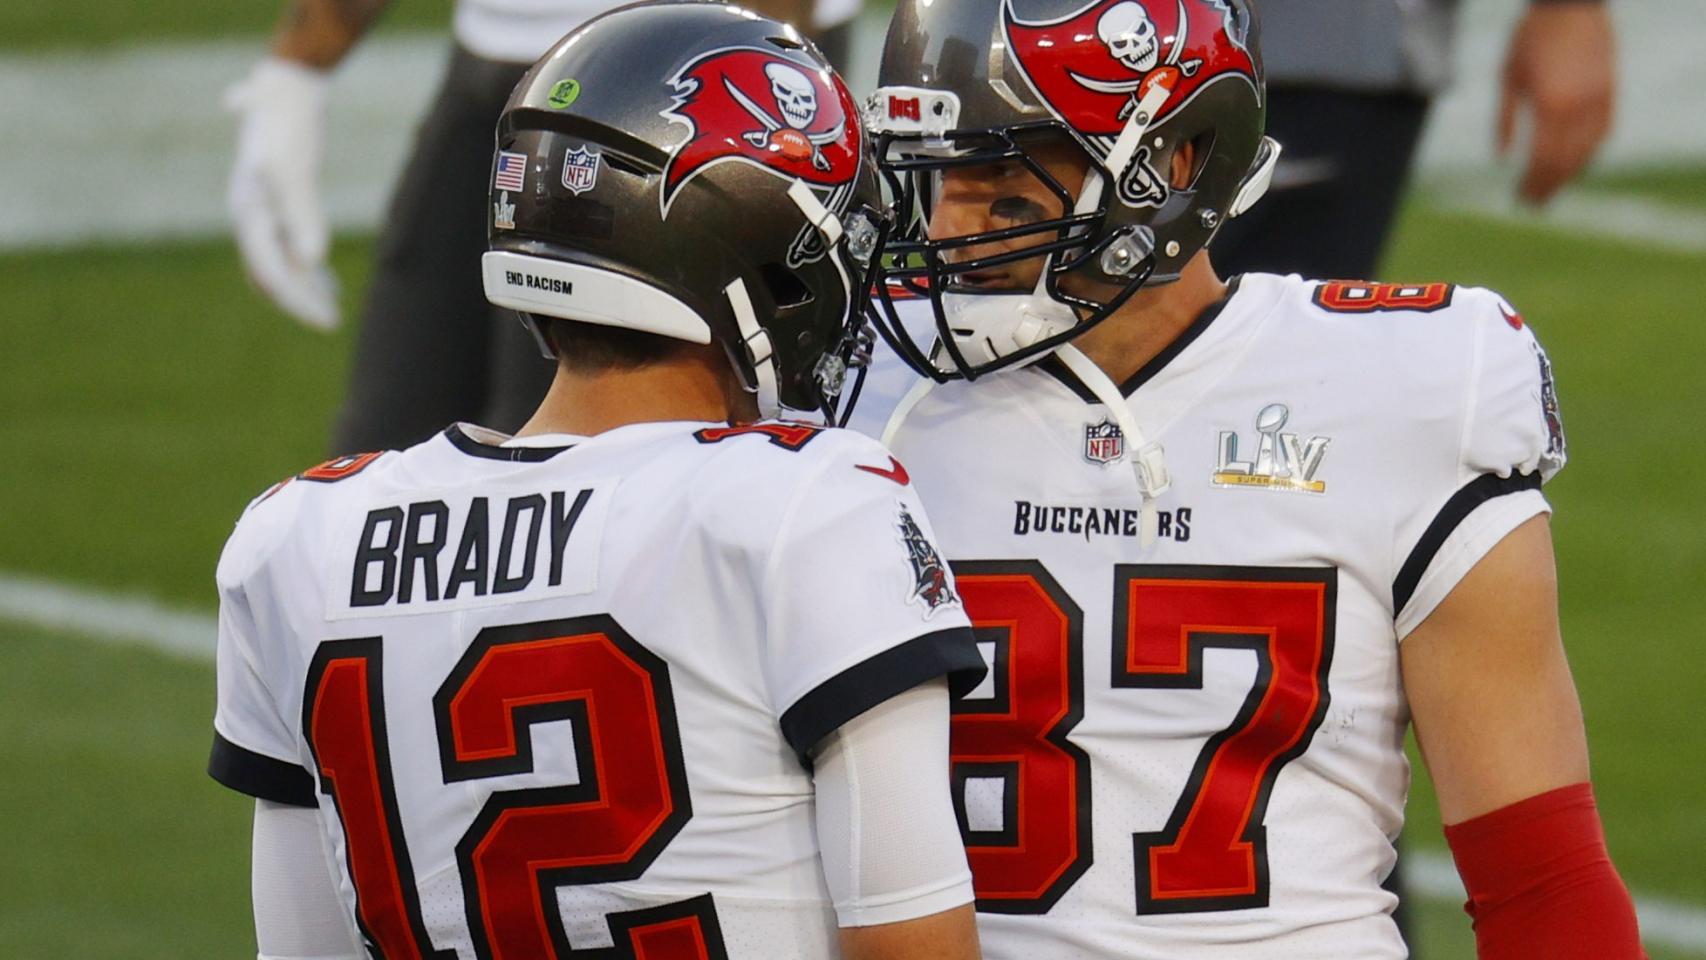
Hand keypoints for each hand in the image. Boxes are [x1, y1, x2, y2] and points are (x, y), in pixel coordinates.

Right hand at [227, 57, 339, 330]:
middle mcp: (250, 216)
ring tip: (332, 308)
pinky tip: (327, 280)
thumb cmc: (289, 127)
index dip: (298, 302)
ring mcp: (260, 210)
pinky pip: (284, 246)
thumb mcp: (297, 170)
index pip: (272, 273)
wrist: (283, 91)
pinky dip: (305, 267)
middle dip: (300, 301)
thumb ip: (303, 215)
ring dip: (303, 288)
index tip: (327, 322)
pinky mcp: (275, 202)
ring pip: (277, 262)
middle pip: (271, 273)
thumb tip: (311, 261)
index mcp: (249, 213)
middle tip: (333, 323)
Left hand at [1498, 2, 1615, 205]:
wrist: (1570, 5)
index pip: (1542, 159)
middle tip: (1533, 204)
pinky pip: (1602, 133)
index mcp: (1549, 105)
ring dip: (1568, 175)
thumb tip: (1501, 157)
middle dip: (1548, 187)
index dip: (1532, 183)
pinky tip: (1574, 164)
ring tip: (1550, 189)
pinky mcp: (1610, 92)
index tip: (1520, 198)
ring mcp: (1598, 100)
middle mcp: (1577, 107)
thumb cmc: (1530, 39)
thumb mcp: (1507, 79)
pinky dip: (1588, 153)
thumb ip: (1504, 120)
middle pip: (1565, 162)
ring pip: (1587, 151)